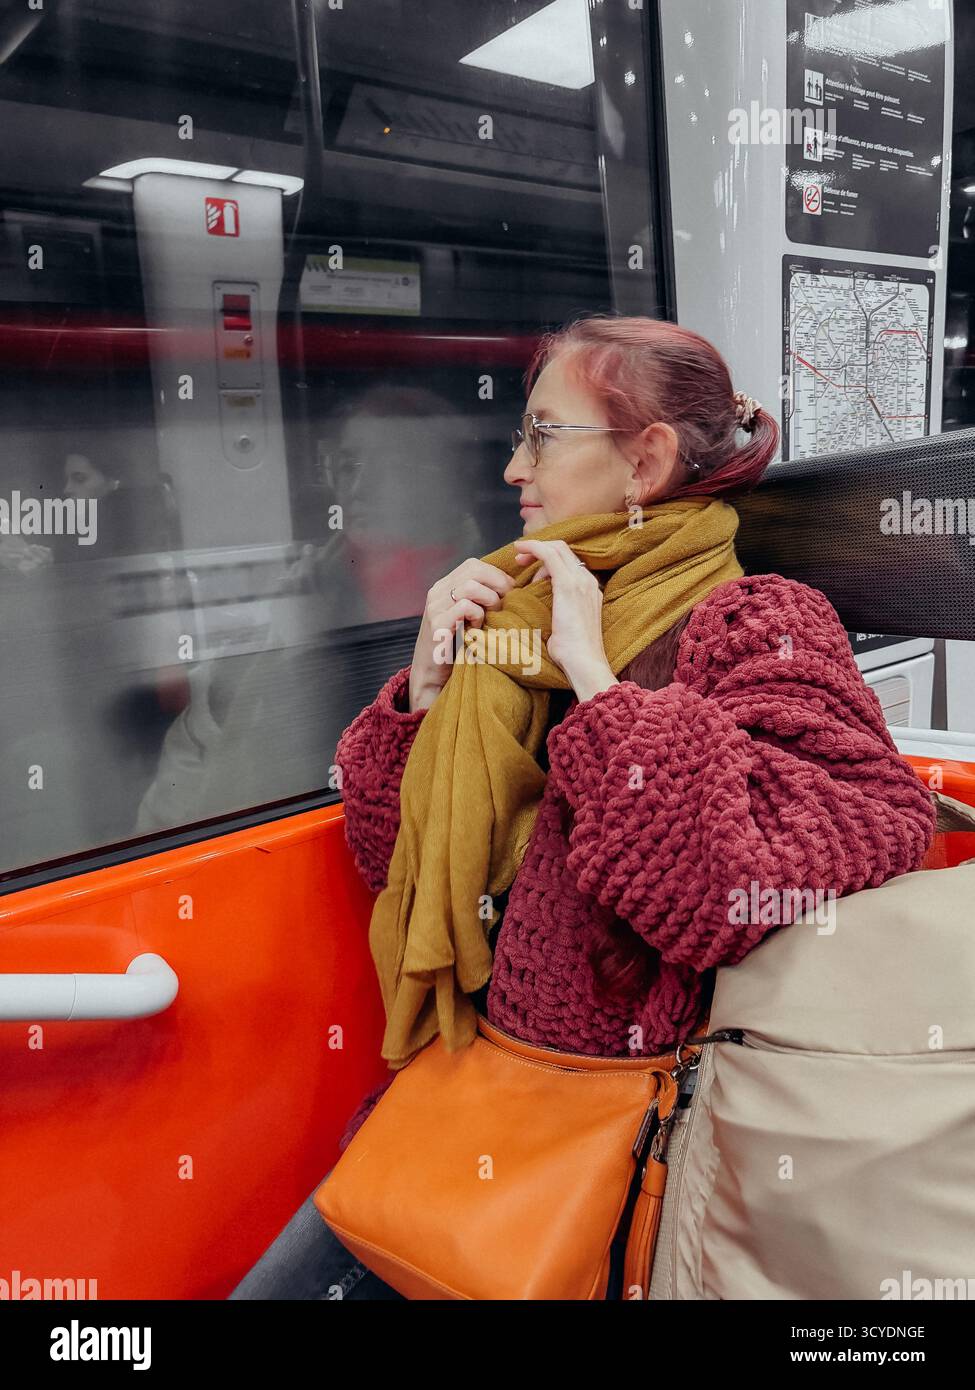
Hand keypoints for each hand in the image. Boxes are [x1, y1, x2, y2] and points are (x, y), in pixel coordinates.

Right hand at [409, 557, 514, 710]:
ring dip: (489, 600)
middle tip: (505, 604)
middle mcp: (437, 592)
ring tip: (490, 617)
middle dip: (498, 584)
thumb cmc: (456, 647)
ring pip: (471, 586)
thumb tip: (511, 586)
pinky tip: (477, 629)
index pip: (474, 565)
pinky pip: (465, 607)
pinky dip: (478, 616)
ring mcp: (435, 607)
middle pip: (474, 569)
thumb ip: (480, 599)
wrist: (432, 676)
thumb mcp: (468, 617)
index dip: (496, 575)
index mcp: (444, 587)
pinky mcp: (437, 624)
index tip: (510, 592)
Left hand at [513, 538, 617, 700]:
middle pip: (564, 550)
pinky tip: (520, 551)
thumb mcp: (565, 626)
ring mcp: (580, 581)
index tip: (531, 566)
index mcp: (589, 589)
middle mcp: (588, 580)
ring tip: (519, 560)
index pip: (570, 562)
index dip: (549, 558)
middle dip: (540, 548)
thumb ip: (559, 611)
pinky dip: (534, 548)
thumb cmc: (572, 652)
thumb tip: (541, 608)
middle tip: (521, 558)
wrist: (583, 661)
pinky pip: (549, 555)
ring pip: (557, 549)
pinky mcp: (567, 585)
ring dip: (535, 548)